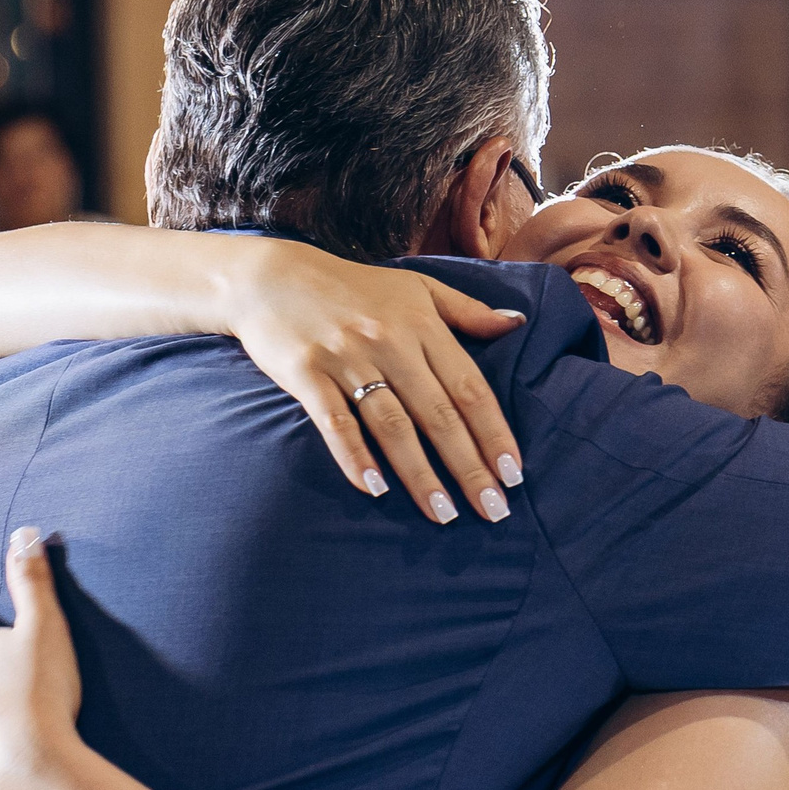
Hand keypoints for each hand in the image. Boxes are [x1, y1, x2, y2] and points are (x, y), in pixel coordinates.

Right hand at [232, 245, 527, 523]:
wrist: (270, 276)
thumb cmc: (354, 287)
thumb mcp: (418, 288)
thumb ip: (468, 310)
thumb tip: (517, 324)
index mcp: (422, 325)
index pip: (469, 387)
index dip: (494, 432)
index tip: (514, 473)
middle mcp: (389, 342)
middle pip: (438, 414)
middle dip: (469, 466)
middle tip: (493, 510)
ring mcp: (347, 358)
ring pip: (392, 425)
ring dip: (420, 474)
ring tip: (443, 513)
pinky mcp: (306, 373)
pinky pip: (335, 422)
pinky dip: (354, 456)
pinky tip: (374, 490)